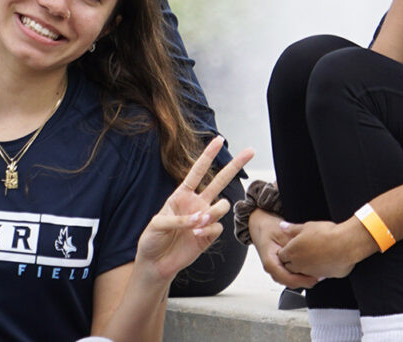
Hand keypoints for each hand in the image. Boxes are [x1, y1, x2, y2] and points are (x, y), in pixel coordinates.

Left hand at [135, 137, 254, 282]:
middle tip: (250, 151)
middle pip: (220, 180)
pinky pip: (218, 226)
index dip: (208, 155)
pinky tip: (195, 235)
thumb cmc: (152, 239)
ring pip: (222, 206)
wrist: (155, 263)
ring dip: (213, 211)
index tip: (219, 139)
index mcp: (182, 195)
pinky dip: (208, 229)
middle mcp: (197, 203)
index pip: (198, 171)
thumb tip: (201, 218)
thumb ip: (179, 218)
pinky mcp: (209, 235)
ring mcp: (204, 218)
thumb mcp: (157, 223)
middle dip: (235, 165)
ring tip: (200, 221)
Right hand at [250, 209, 318, 289]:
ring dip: (305, 279)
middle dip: (306, 281)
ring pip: (292, 281)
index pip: (286, 277)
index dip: (301, 279)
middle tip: (321, 275)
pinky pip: (293, 276)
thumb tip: (303, 249)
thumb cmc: (269, 229)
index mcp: (270, 262)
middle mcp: (273, 269)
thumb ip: (292, 243)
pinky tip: (312, 269)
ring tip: (319, 272)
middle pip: (290, 282)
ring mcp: (277, 271)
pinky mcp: (282, 269)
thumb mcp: (281, 232)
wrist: (262, 228)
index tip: (314, 277)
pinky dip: (302, 275)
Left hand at [277, 218, 373, 280]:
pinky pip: (316, 275)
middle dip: (293, 261)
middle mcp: (299, 265)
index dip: (286, 251)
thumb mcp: (307, 226)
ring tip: (314, 255)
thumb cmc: (327, 234)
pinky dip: (317, 270)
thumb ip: (292, 228)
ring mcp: (310, 273)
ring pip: (302, 273)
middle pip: (289, 267)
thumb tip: (283, 226)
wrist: (345, 244)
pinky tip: (324, 260)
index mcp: (292, 251)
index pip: (281, 256)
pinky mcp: (321, 277)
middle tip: (302, 252)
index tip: (292, 246)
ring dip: (305, 266)